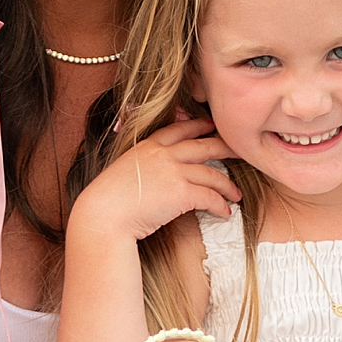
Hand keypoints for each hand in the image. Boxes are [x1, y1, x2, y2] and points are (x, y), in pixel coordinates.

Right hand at [72, 118, 241, 246]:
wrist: (102, 215)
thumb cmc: (106, 202)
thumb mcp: (123, 174)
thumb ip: (141, 169)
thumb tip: (152, 179)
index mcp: (147, 147)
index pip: (178, 129)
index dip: (197, 126)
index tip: (210, 126)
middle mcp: (163, 154)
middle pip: (203, 145)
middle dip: (225, 147)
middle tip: (239, 150)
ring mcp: (173, 171)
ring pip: (212, 173)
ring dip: (227, 185)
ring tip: (236, 194)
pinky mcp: (181, 192)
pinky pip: (210, 196)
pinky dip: (220, 205)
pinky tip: (225, 212)